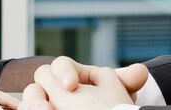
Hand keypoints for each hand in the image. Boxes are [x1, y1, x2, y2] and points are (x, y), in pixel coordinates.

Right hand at [21, 57, 147, 109]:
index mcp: (71, 74)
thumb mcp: (117, 91)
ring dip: (33, 105)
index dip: (63, 72)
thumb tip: (141, 71)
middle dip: (43, 92)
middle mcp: (53, 88)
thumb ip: (125, 80)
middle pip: (38, 81)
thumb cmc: (108, 104)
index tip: (71, 85)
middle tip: (51, 107)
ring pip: (29, 100)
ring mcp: (46, 103)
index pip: (60, 65)